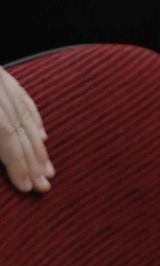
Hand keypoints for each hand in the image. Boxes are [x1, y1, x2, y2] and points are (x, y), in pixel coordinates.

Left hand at [0, 67, 50, 193]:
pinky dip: (34, 120)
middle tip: (44, 185)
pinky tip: (42, 136)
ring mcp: (1, 82)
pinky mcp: (2, 78)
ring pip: (24, 117)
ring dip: (38, 146)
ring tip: (48, 169)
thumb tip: (3, 159)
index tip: (27, 187)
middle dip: (33, 160)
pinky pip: (23, 100)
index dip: (18, 165)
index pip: (6, 136)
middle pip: (20, 129)